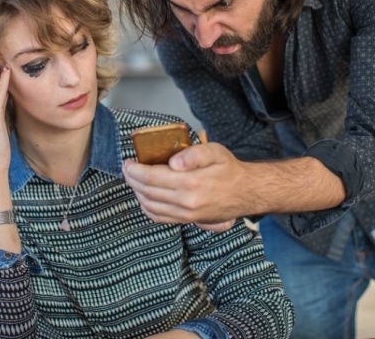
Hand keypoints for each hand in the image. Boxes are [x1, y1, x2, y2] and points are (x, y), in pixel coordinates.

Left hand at [123, 142, 246, 227]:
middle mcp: (186, 203)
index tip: (128, 161)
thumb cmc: (229, 169)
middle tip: (127, 168)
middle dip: (132, 179)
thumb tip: (173, 162)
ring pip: (150, 206)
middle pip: (147, 192)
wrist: (247, 192)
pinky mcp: (188, 221)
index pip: (151, 177)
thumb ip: (194, 154)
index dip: (135, 170)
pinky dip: (146, 207)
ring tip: (133, 180)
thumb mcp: (215, 152)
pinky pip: (160, 217)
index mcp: (191, 183)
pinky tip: (144, 196)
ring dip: (137, 193)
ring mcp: (186, 215)